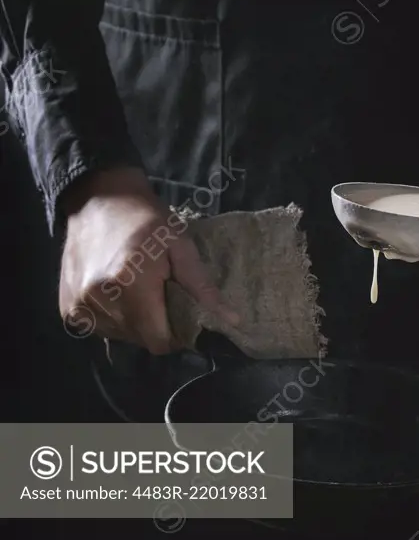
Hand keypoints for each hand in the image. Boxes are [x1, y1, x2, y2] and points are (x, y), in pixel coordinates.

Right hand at [59, 166, 237, 353]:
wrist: (98, 198)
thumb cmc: (147, 218)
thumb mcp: (181, 245)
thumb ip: (201, 286)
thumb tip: (231, 320)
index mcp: (132, 285)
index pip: (158, 341)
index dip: (175, 336)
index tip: (183, 317)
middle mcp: (101, 301)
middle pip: (140, 339)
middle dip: (156, 326)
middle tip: (161, 296)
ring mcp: (80, 307)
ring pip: (120, 336)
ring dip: (134, 322)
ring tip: (138, 289)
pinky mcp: (67, 308)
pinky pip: (100, 328)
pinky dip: (113, 317)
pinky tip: (116, 291)